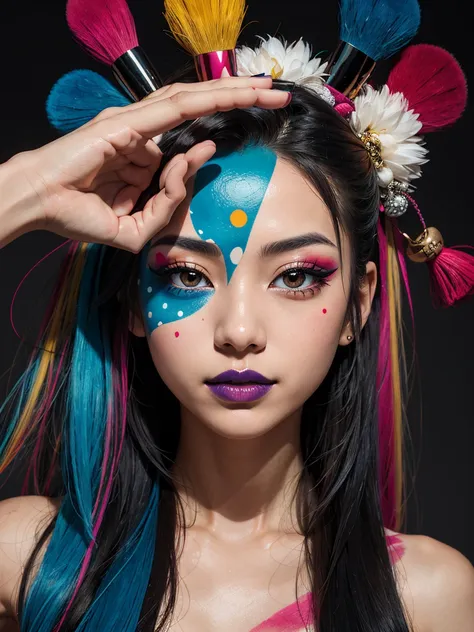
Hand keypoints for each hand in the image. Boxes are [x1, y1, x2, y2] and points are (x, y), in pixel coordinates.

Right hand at [3, 76, 287, 251]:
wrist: (40, 206)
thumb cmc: (78, 215)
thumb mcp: (135, 228)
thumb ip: (166, 207)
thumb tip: (190, 165)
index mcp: (141, 156)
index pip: (185, 140)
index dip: (213, 137)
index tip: (235, 142)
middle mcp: (142, 134)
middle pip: (197, 110)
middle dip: (236, 102)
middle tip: (274, 98)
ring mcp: (134, 124)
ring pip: (192, 99)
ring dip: (232, 91)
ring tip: (267, 89)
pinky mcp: (128, 122)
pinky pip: (177, 107)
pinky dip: (208, 98)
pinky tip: (237, 94)